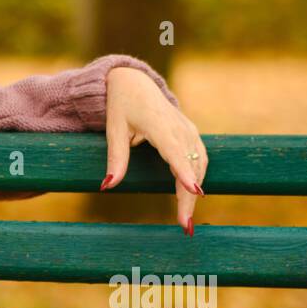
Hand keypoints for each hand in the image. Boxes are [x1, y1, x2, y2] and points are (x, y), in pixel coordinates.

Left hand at [101, 66, 207, 234]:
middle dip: (188, 196)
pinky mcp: (191, 133)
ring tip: (185, 220)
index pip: (174, 150)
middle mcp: (178, 126)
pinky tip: (190, 198)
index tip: (194, 191)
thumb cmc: (121, 105)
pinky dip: (197, 178)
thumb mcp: (113, 129)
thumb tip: (107, 186)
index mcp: (158, 123)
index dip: (184, 172)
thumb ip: (115, 158)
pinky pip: (198, 159)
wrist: (134, 82)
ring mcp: (188, 129)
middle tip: (184, 225)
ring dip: (194, 192)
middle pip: (189, 165)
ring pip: (198, 164)